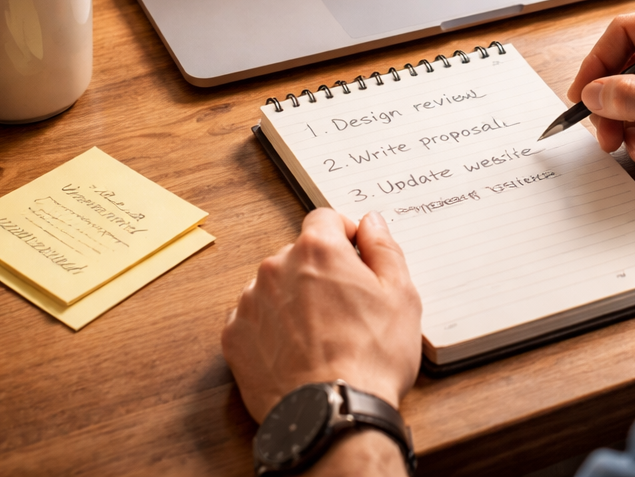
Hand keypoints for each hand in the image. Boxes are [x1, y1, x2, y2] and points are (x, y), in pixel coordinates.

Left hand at [221, 208, 421, 423]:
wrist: (331, 416)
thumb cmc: (371, 357)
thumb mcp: (400, 295)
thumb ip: (383, 248)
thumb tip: (371, 223)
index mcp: (318, 249)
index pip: (324, 218)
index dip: (343, 233)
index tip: (355, 256)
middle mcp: (277, 267)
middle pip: (299, 253)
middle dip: (320, 271)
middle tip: (345, 307)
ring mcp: (250, 302)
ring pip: (275, 286)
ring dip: (294, 299)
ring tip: (320, 335)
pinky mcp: (234, 336)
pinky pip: (254, 318)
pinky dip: (271, 328)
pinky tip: (295, 351)